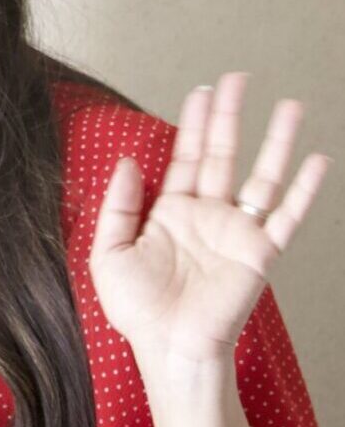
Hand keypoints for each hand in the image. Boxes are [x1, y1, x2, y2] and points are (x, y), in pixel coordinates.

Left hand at [90, 72, 328, 365]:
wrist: (167, 347)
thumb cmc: (137, 309)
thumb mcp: (109, 252)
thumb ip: (119, 205)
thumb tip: (128, 161)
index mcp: (171, 212)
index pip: (186, 156)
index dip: (195, 123)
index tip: (204, 90)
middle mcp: (207, 215)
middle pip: (222, 153)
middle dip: (230, 116)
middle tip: (239, 79)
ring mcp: (236, 232)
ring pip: (261, 175)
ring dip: (275, 142)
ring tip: (290, 106)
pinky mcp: (259, 253)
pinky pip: (286, 216)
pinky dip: (304, 190)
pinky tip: (317, 161)